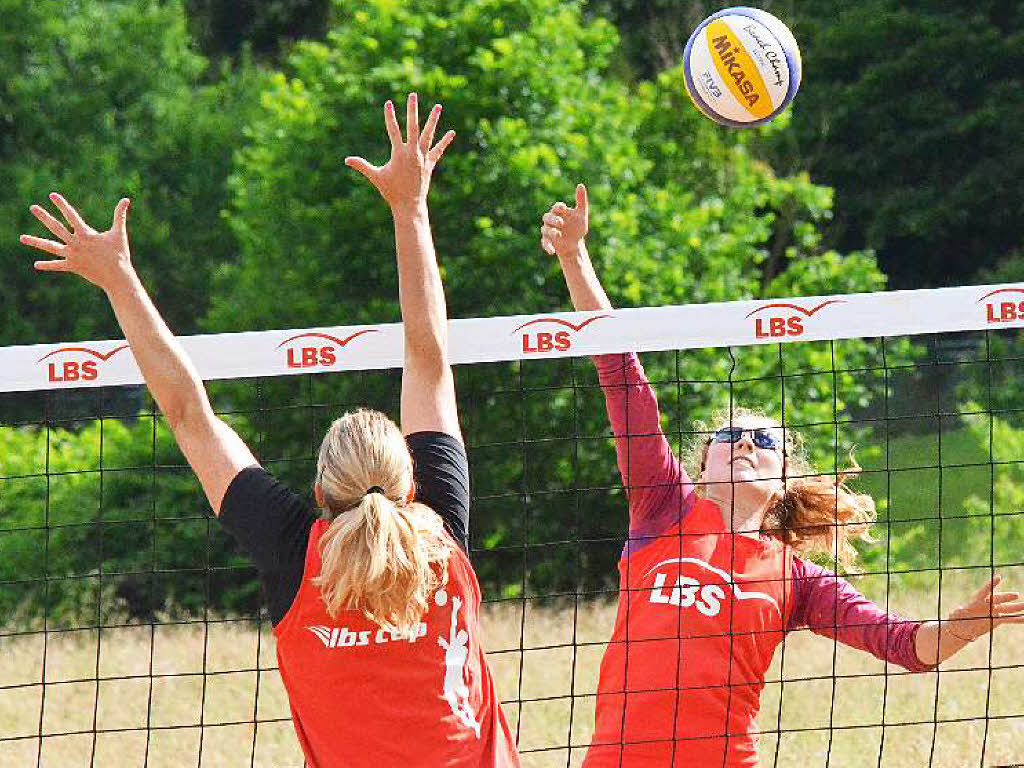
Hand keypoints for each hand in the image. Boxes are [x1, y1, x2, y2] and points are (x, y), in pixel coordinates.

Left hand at [21, 194, 132, 292]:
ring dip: (35, 242)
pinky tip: (36, 264)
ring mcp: (72, 255)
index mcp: (86, 234)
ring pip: (50, 247)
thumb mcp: (119, 233)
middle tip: (32, 208)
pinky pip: (58, 265)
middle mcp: (76, 244)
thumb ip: (120, 215)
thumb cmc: (119, 254)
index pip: (71, 216)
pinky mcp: (73, 266)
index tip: (52, 195)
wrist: (117, 277)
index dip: (62, 205)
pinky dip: (48, 265)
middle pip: (56, 228)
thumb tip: (126, 199)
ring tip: (21, 238)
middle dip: (44, 217)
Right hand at [346, 93, 454, 210]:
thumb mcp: (376, 177)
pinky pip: (438, 150)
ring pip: (429, 135)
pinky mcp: (430, 164)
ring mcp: (423, 157)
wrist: (409, 205)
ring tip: (438, 106)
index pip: (393, 130)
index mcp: (399, 153)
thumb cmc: (391, 191)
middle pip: (413, 127)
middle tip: (412, 95)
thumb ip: (362, 165)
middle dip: (412, 110)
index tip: (388, 102)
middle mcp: (412, 153)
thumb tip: (346, 160)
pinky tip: (452, 132)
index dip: (390, 116)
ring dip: (433, 120)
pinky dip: (444, 141)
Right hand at [540, 183, 588, 257]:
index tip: (564, 209)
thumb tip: (580, 185)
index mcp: (559, 212)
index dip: (558, 207)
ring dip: (551, 232)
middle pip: (547, 217)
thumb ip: (581, 200)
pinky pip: (544, 243)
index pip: (556, 207)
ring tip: (558, 235)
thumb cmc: (577, 227)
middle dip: (553, 219)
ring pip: (545, 229)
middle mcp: (551, 220)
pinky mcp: (548, 241)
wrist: (575, 244)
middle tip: (561, 222)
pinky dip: (547, 246)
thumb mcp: (581, 214)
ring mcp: (548, 231)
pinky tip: (552, 252)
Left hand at [946, 575, 1023, 640]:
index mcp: (977, 601)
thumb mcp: (955, 615)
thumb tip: (956, 611)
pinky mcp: (998, 620)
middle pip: (999, 599)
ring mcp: (994, 612)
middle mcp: (988, 605)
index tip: (999, 577)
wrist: (963, 627)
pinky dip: (1018, 619)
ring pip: (1008, 609)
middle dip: (1006, 597)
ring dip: (1018, 607)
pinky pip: (1010, 619)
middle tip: (1016, 595)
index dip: (992, 584)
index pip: (985, 591)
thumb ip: (958, 612)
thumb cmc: (957, 618)